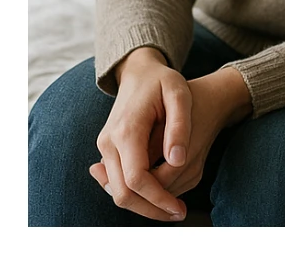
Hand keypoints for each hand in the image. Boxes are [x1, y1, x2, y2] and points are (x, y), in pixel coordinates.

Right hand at [91, 64, 251, 215]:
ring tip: (172, 207)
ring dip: (143, 204)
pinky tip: (160, 195)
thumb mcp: (179, 93)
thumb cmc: (162, 79)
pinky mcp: (106, 150)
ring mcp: (104, 147)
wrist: (137, 71)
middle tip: (178, 213)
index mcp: (126, 130)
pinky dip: (136, 193)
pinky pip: (117, 180)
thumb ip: (179, 125)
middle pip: (122, 192)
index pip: (137, 179)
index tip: (179, 208)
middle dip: (150, 209)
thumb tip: (177, 160)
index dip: (158, 199)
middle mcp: (108, 142)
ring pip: (117, 191)